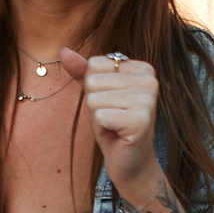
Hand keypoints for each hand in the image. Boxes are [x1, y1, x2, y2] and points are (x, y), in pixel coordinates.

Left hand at [60, 48, 162, 195]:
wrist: (130, 161)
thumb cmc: (113, 124)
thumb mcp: (97, 93)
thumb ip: (83, 71)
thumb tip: (63, 51)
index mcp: (143, 68)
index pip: (95, 64)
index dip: (95, 88)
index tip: (112, 103)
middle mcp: (150, 80)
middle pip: (93, 81)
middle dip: (95, 104)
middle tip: (112, 117)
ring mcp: (148, 100)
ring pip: (94, 99)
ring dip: (98, 117)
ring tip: (115, 125)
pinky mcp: (140, 120)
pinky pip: (100, 116)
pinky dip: (102, 128)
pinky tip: (118, 134)